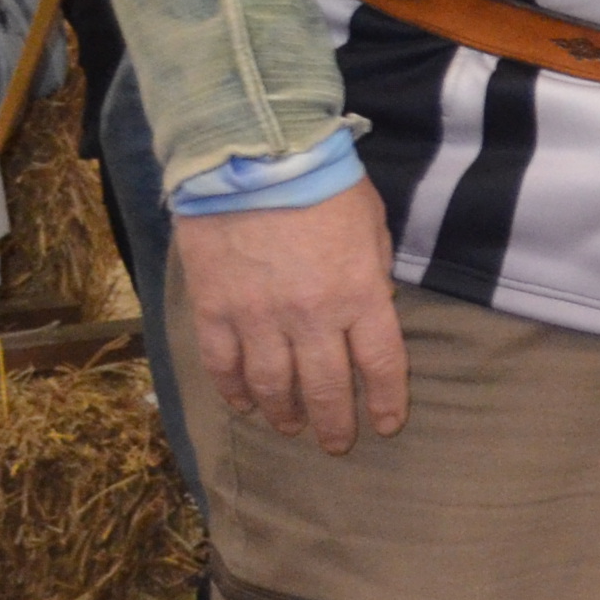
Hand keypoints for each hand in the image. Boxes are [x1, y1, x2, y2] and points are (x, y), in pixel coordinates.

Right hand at [176, 191, 409, 452]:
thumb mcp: (372, 225)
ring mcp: (258, 318)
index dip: (384, 402)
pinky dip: (233, 391)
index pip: (380, 365)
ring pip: (272, 386)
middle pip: (325, 388)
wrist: (254, 155)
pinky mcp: (214, 310)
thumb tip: (371, 308)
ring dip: (282, 414)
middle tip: (336, 444)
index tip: (384, 426)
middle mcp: (311, 318)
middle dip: (333, 424)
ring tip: (288, 427)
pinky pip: (223, 365)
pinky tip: (243, 404)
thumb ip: (371, 274)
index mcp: (359, 295)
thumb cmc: (324, 181)